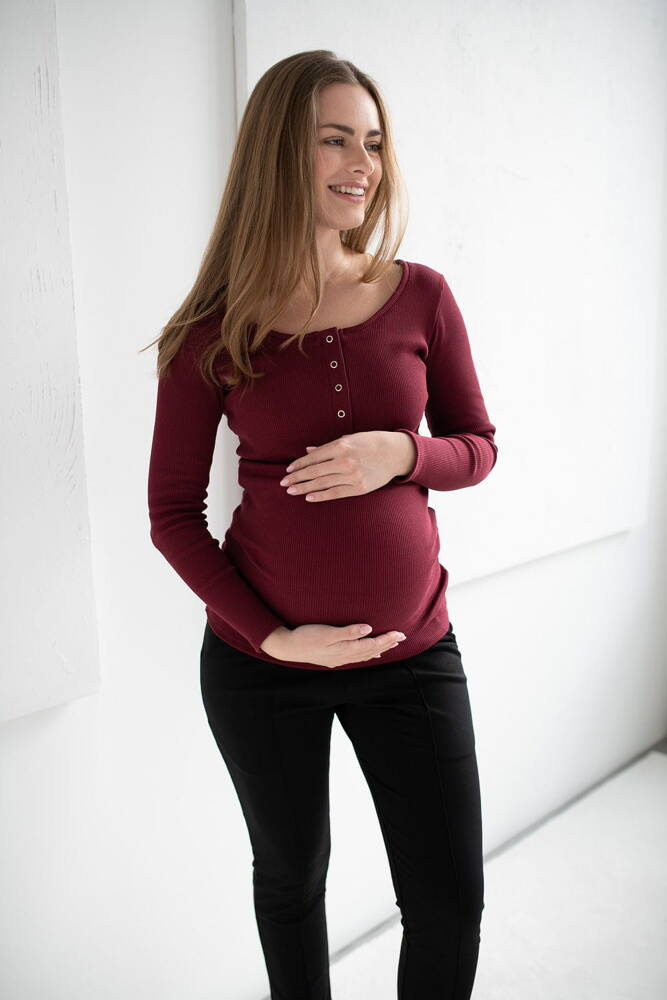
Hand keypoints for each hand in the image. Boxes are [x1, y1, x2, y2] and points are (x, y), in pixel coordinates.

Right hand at [260, 623, 406, 667]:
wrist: (288, 647)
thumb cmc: (306, 636)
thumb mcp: (326, 632)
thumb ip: (348, 632)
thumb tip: (368, 629)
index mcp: (345, 649)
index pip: (371, 644)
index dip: (387, 639)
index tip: (400, 633)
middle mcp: (344, 656)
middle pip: (371, 651)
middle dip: (387, 643)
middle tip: (402, 637)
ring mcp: (339, 658)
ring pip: (364, 655)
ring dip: (378, 649)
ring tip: (390, 645)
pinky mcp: (333, 658)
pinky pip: (356, 658)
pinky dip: (366, 655)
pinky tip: (370, 654)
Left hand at [279, 431, 416, 501]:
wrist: (395, 453)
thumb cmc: (371, 442)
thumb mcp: (350, 438)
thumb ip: (328, 446)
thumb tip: (309, 451)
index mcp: (341, 446)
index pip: (314, 457)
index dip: (299, 465)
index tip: (288, 470)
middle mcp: (345, 461)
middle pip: (314, 472)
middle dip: (297, 478)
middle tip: (284, 483)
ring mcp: (352, 476)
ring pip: (322, 484)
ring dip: (304, 488)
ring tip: (291, 491)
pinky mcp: (359, 488)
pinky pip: (335, 493)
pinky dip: (321, 495)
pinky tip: (309, 497)